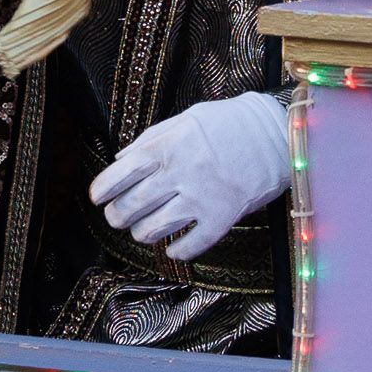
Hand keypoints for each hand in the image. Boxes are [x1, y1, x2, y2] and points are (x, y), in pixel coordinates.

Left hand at [89, 91, 293, 260]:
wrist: (275, 135)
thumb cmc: (227, 124)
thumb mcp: (184, 121)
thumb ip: (150, 140)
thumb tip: (120, 160)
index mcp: (167, 147)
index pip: (121, 173)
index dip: (103, 188)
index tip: (96, 198)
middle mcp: (180, 173)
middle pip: (132, 205)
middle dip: (117, 216)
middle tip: (116, 217)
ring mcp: (201, 198)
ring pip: (154, 229)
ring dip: (141, 234)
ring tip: (142, 230)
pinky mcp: (223, 218)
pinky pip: (190, 245)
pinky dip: (175, 250)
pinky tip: (172, 247)